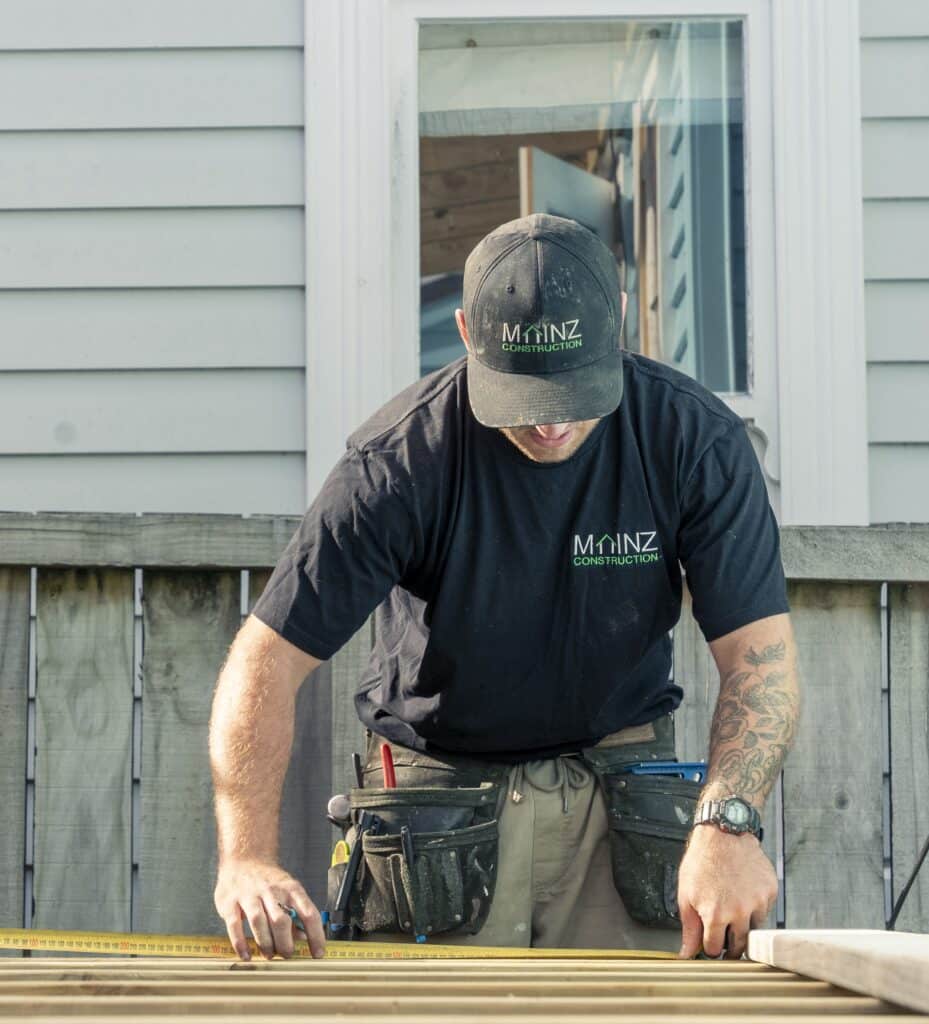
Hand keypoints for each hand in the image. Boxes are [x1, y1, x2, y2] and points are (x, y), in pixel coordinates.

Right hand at [214, 858, 325, 959]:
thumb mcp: (288, 891)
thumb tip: (304, 937)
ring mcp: (249, 895)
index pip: (308, 913)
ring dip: (265, 944)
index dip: (315, 935)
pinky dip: (241, 943)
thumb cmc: (269, 881)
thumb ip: (296, 914)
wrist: (245, 858)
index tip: (318, 953)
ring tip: (269, 955)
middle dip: (285, 943)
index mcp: (291, 888)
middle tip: (287, 955)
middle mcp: (271, 890)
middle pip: (281, 920)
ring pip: (259, 922)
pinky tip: (246, 955)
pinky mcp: (230, 902)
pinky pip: (234, 925)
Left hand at [676, 825, 776, 958]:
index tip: (708, 941)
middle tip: (724, 938)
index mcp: (716, 914)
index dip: (710, 946)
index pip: (715, 949)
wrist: (724, 834)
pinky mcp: (770, 892)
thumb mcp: (686, 894)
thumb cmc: (702, 861)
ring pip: (755, 930)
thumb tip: (687, 954)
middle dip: (730, 947)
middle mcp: (740, 912)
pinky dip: (755, 908)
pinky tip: (744, 893)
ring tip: (733, 908)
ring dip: (744, 926)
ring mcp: (758, 902)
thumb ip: (689, 928)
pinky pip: (765, 911)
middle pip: (739, 946)